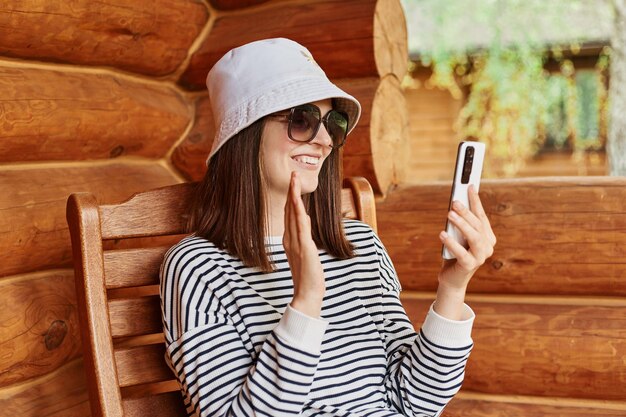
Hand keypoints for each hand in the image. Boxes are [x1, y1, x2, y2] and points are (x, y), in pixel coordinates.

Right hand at [283, 172, 324, 317]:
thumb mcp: (306, 252)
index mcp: (290, 240)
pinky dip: (298, 213)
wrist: (307, 294)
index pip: (290, 214)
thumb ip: (303, 236)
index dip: (291, 197)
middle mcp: (290, 239)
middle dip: (291, 191)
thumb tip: (303, 219)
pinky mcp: (304, 248)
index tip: (294, 183)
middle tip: (293, 174)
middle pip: (289, 210)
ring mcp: (295, 243)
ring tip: (295, 180)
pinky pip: (300, 227)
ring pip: (293, 215)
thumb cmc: (308, 276)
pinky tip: (298, 202)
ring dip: (294, 196)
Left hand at [435, 185, 495, 319]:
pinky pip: (462, 253)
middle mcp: (488, 246)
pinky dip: (452, 243)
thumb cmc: (454, 254)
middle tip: (455, 201)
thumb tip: (455, 203)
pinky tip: (442, 234)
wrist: (452, 279)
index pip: (481, 215)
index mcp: (487, 236)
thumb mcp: (457, 236)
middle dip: (467, 211)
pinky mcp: (470, 266)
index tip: (469, 186)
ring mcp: (481, 257)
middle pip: (478, 225)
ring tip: (449, 214)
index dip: (476, 200)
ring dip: (462, 224)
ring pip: (474, 237)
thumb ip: (459, 223)